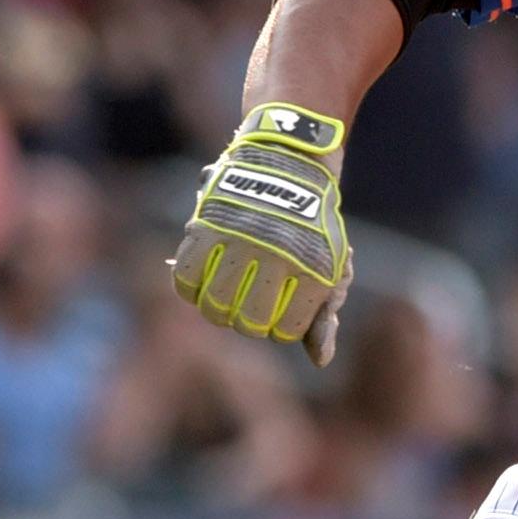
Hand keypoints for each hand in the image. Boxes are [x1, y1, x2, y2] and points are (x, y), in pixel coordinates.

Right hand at [172, 102, 353, 362]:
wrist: (290, 158)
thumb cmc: (312, 224)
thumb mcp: (332, 266)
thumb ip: (324, 315)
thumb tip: (319, 360)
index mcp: (316, 270)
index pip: (286, 331)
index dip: (279, 326)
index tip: (279, 308)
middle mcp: (280, 255)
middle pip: (248, 323)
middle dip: (247, 320)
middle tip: (249, 302)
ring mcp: (242, 239)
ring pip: (216, 306)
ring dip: (217, 308)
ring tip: (224, 293)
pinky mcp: (208, 224)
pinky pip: (185, 278)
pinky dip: (188, 287)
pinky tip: (201, 281)